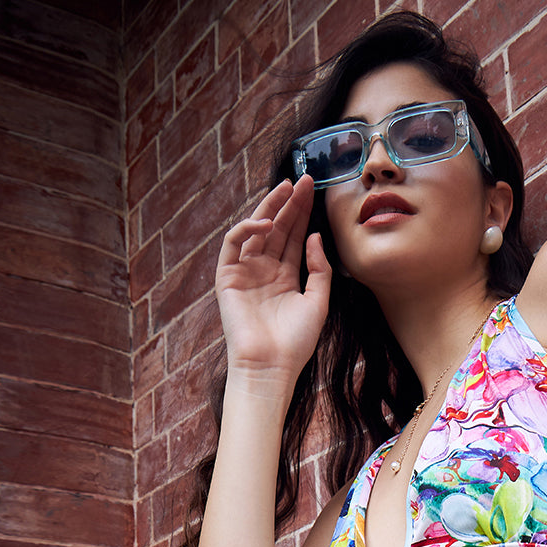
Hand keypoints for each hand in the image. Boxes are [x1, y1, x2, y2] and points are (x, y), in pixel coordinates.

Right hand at [215, 177, 331, 383]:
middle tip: (303, 180)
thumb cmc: (295, 342)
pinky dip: (247, 230)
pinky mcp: (226, 277)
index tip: (314, 190)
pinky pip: (233, 244)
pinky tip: (266, 224)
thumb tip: (315, 237)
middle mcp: (264, 270)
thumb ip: (319, 269)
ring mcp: (244, 272)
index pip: (294, 236)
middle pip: (277, 228)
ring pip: (256, 231)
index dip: (302, 213)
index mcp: (285, 277)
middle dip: (289, 203)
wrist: (270, 367)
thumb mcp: (318, 302)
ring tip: (285, 189)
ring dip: (269, 208)